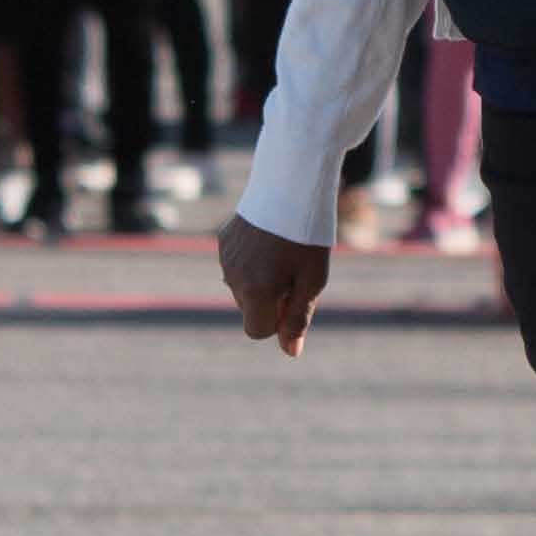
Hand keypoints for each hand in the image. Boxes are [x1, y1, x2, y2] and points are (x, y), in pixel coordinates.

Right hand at [217, 217, 330, 355]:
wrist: (291, 182)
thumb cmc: (307, 234)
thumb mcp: (312, 280)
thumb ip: (297, 319)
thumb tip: (290, 353)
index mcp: (256, 291)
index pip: (257, 331)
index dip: (278, 320)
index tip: (294, 295)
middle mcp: (233, 277)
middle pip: (250, 309)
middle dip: (269, 300)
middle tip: (293, 269)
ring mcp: (225, 258)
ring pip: (242, 287)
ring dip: (260, 280)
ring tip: (281, 250)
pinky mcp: (223, 240)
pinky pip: (236, 264)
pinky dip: (251, 261)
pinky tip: (268, 238)